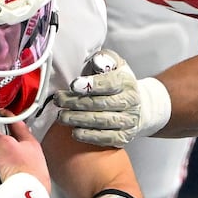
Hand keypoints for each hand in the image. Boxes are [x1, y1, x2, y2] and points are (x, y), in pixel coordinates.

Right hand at [0, 119, 50, 193]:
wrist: (28, 196)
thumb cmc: (24, 170)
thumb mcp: (4, 145)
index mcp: (31, 142)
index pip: (18, 123)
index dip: (7, 117)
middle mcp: (33, 155)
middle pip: (17, 140)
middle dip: (6, 135)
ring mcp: (30, 169)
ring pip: (17, 155)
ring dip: (7, 152)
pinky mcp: (24, 181)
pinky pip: (13, 169)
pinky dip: (7, 166)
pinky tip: (1, 169)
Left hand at [54, 50, 169, 147]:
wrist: (138, 106)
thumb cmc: (118, 83)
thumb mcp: (115, 65)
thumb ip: (105, 59)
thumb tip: (97, 62)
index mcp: (127, 82)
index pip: (110, 83)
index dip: (92, 85)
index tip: (74, 85)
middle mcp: (131, 102)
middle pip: (101, 103)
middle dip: (77, 102)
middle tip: (59, 101)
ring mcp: (128, 121)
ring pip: (102, 122)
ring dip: (79, 120)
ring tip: (62, 117)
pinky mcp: (124, 137)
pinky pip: (106, 138)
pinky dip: (89, 136)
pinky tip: (75, 132)